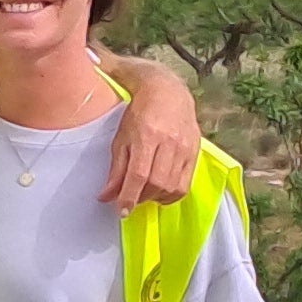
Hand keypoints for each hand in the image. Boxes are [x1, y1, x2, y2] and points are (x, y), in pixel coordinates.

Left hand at [102, 81, 201, 210]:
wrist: (166, 92)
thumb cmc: (139, 114)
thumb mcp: (121, 138)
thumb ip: (115, 170)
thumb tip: (106, 197)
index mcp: (147, 136)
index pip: (139, 175)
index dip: (129, 197)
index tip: (121, 210)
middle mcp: (169, 142)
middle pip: (157, 183)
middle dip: (141, 198)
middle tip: (131, 198)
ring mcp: (185, 147)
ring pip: (172, 186)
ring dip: (155, 198)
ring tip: (145, 192)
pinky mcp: (195, 152)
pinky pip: (185, 184)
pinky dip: (171, 195)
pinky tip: (160, 191)